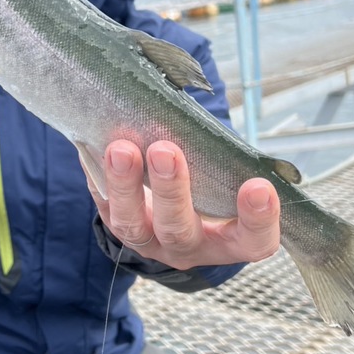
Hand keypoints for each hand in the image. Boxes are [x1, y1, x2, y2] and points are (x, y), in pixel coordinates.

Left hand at [87, 139, 280, 269]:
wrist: (177, 204)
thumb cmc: (215, 181)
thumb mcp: (230, 175)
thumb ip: (226, 154)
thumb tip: (200, 107)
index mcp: (232, 240)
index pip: (254, 240)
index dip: (259, 219)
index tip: (259, 186)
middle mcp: (191, 246)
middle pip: (180, 229)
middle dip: (171, 190)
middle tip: (165, 150)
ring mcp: (151, 242)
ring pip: (132, 225)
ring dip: (125, 184)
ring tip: (121, 148)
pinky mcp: (121, 227)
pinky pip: (104, 207)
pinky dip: (99, 177)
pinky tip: (94, 147)